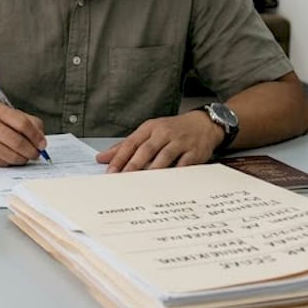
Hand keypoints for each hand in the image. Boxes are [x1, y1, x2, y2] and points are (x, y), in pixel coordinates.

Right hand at [0, 100, 46, 166]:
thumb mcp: (2, 111)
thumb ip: (24, 120)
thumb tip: (41, 139)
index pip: (23, 124)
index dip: (36, 136)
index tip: (42, 144)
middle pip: (18, 142)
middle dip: (32, 151)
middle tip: (36, 154)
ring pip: (11, 155)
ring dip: (23, 159)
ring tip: (25, 157)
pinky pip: (1, 163)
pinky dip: (10, 162)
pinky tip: (9, 157)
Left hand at [95, 110, 222, 172]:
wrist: (204, 123)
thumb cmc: (172, 130)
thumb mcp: (149, 132)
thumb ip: (126, 146)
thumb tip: (103, 158)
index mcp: (150, 128)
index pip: (131, 142)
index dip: (120, 157)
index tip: (110, 171)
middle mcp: (164, 133)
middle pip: (146, 150)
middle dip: (133, 165)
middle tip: (123, 179)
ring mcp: (180, 142)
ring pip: (164, 156)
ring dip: (152, 170)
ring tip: (141, 184)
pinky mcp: (194, 152)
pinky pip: (184, 164)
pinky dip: (175, 173)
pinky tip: (167, 183)